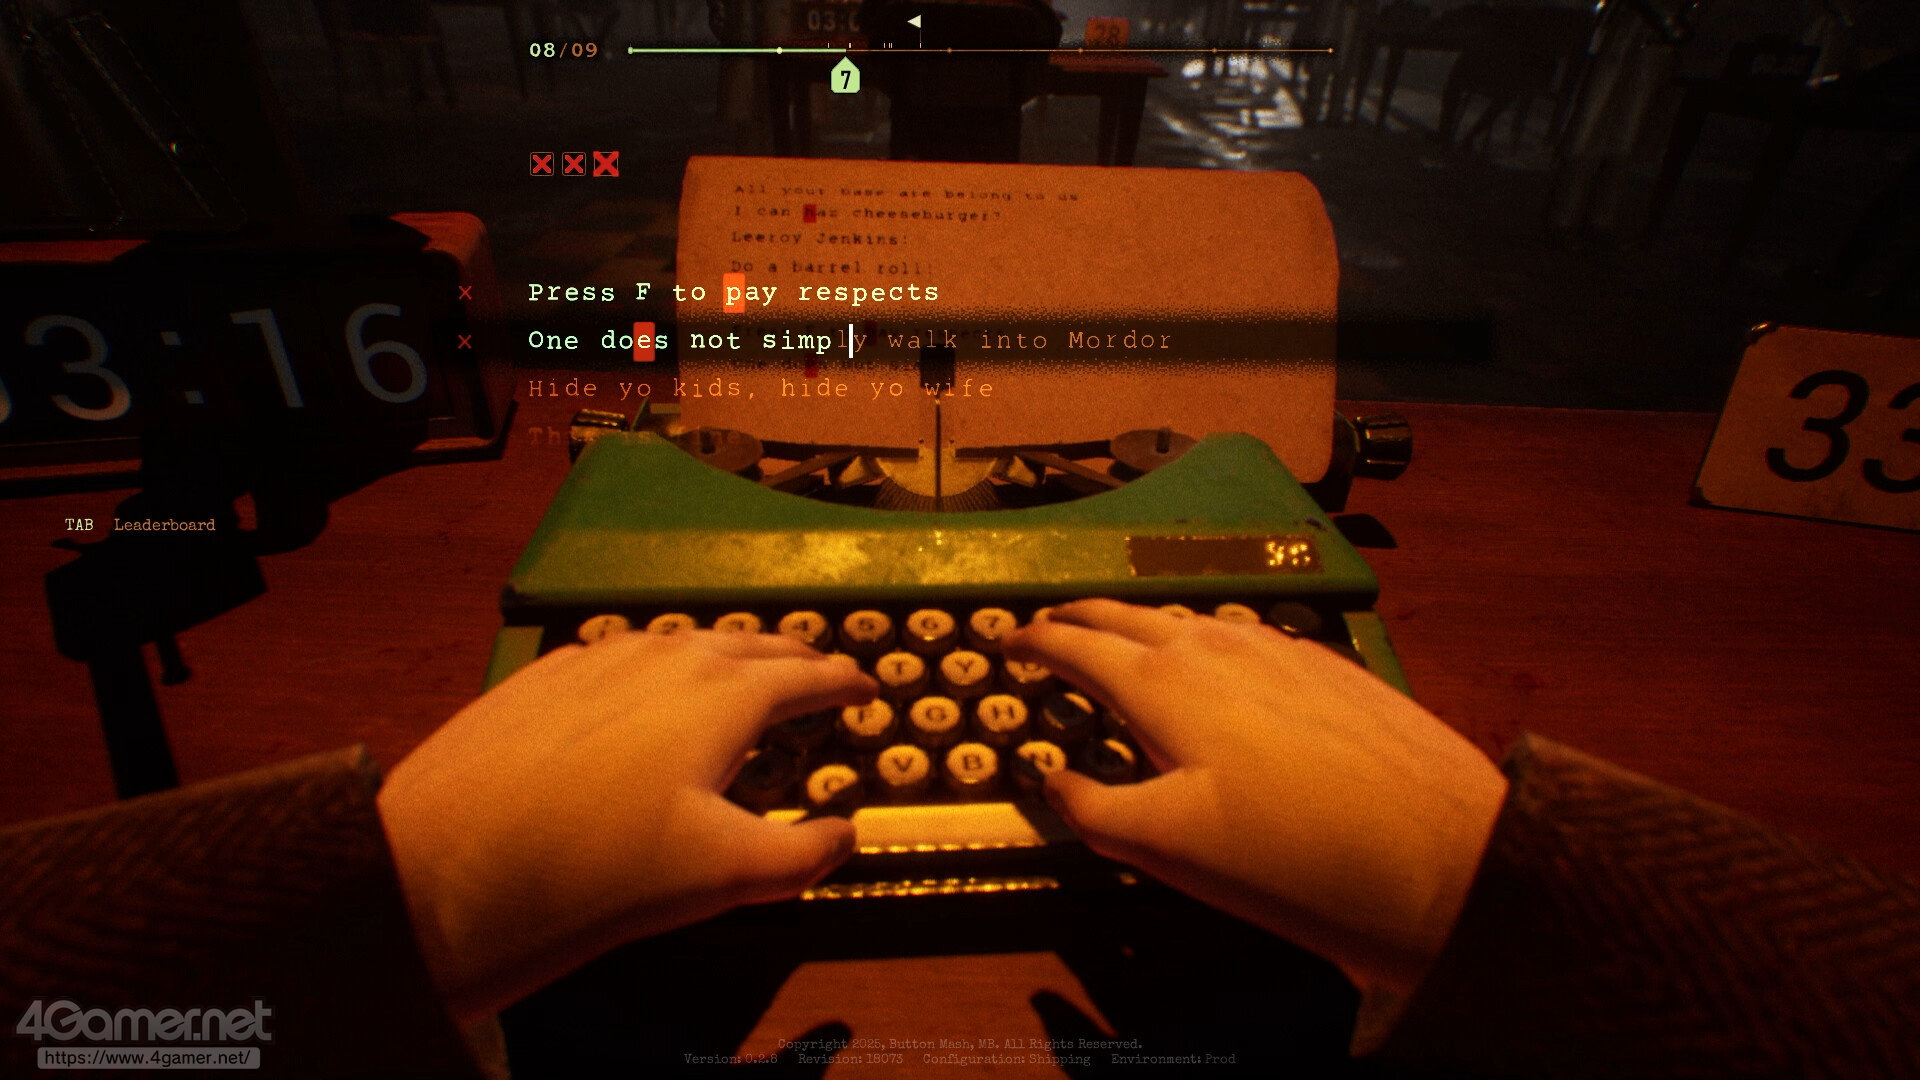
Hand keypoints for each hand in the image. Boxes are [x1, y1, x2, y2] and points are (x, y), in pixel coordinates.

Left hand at [377, 630, 876, 1021]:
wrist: (450, 868)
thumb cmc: (603, 871)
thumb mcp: (726, 875)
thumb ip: (804, 855)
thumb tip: (845, 834)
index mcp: (726, 692)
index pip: (807, 675)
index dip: (844, 681)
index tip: (867, 687)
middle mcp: (668, 655)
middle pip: (749, 646)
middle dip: (794, 658)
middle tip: (819, 674)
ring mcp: (598, 657)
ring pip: (683, 644)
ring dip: (726, 658)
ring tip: (741, 680)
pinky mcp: (544, 677)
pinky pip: (624, 656)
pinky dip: (660, 667)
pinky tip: (648, 694)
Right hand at [1002, 600, 1506, 1005]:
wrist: (1440, 858)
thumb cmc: (1288, 860)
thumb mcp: (1168, 848)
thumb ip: (1093, 808)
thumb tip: (1051, 778)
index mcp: (1162, 682)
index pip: (1076, 644)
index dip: (1033, 640)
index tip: (1004, 641)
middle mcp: (1216, 646)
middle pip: (1128, 615)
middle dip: (1079, 617)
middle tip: (1049, 627)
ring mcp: (1281, 650)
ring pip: (1189, 618)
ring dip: (1141, 624)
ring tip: (1122, 642)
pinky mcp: (1330, 669)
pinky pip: (1245, 635)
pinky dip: (1203, 638)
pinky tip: (1218, 663)